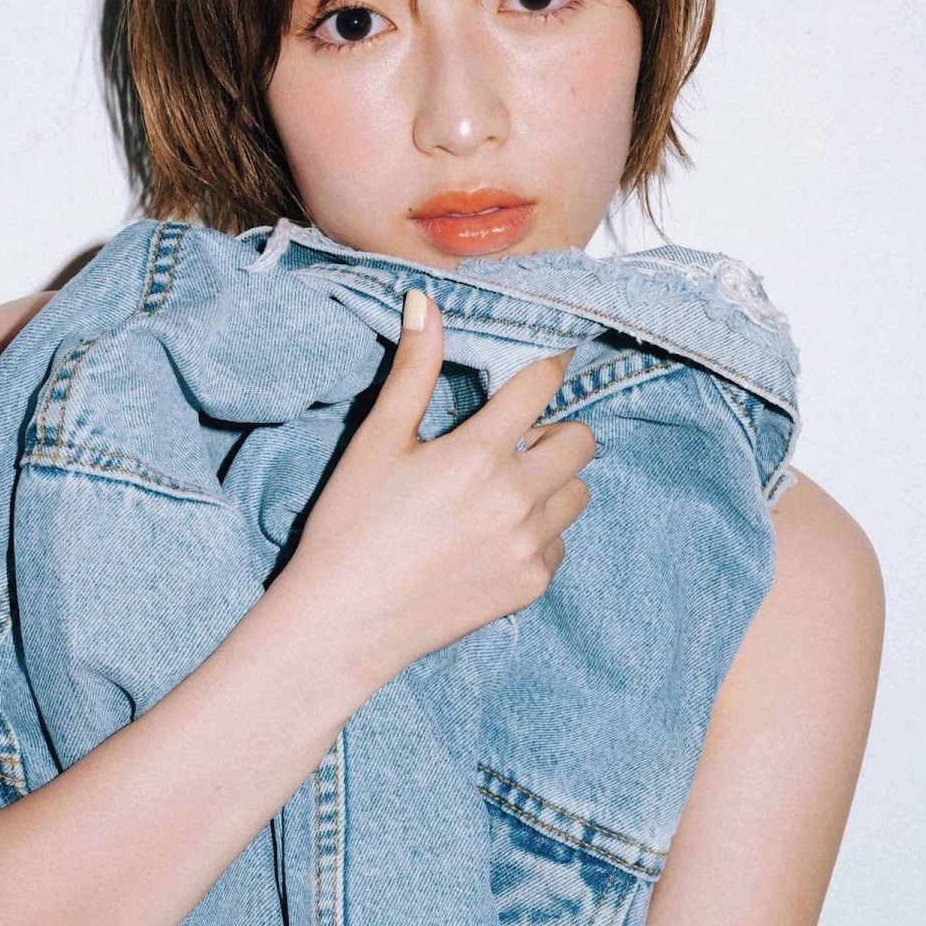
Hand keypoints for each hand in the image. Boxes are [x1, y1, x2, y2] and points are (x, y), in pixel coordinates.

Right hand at [279, 287, 592, 687]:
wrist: (343, 624)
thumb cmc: (350, 528)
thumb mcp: (375, 442)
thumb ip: (413, 371)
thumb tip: (426, 301)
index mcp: (479, 454)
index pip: (543, 384)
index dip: (544, 367)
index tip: (539, 368)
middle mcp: (516, 499)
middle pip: (582, 441)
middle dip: (556, 429)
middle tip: (514, 441)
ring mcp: (528, 547)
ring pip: (577, 494)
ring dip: (552, 483)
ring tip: (503, 490)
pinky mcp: (528, 587)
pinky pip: (559, 545)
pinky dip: (539, 534)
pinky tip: (493, 537)